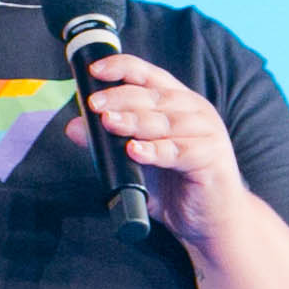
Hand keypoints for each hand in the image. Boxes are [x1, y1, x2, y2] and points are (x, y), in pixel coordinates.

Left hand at [63, 53, 247, 246]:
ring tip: (108, 123)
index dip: (122, 68)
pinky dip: (155, 150)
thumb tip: (74, 127)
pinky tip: (136, 151)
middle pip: (154, 96)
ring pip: (165, 121)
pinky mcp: (211, 158)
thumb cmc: (177, 186)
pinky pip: (179, 152)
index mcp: (178, 102)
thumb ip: (108, 143)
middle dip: (120, 98)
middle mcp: (195, 110)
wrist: (214, 220)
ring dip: (134, 121)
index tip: (94, 71)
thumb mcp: (137, 160)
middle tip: (94, 105)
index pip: (149, 75)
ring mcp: (207, 133)